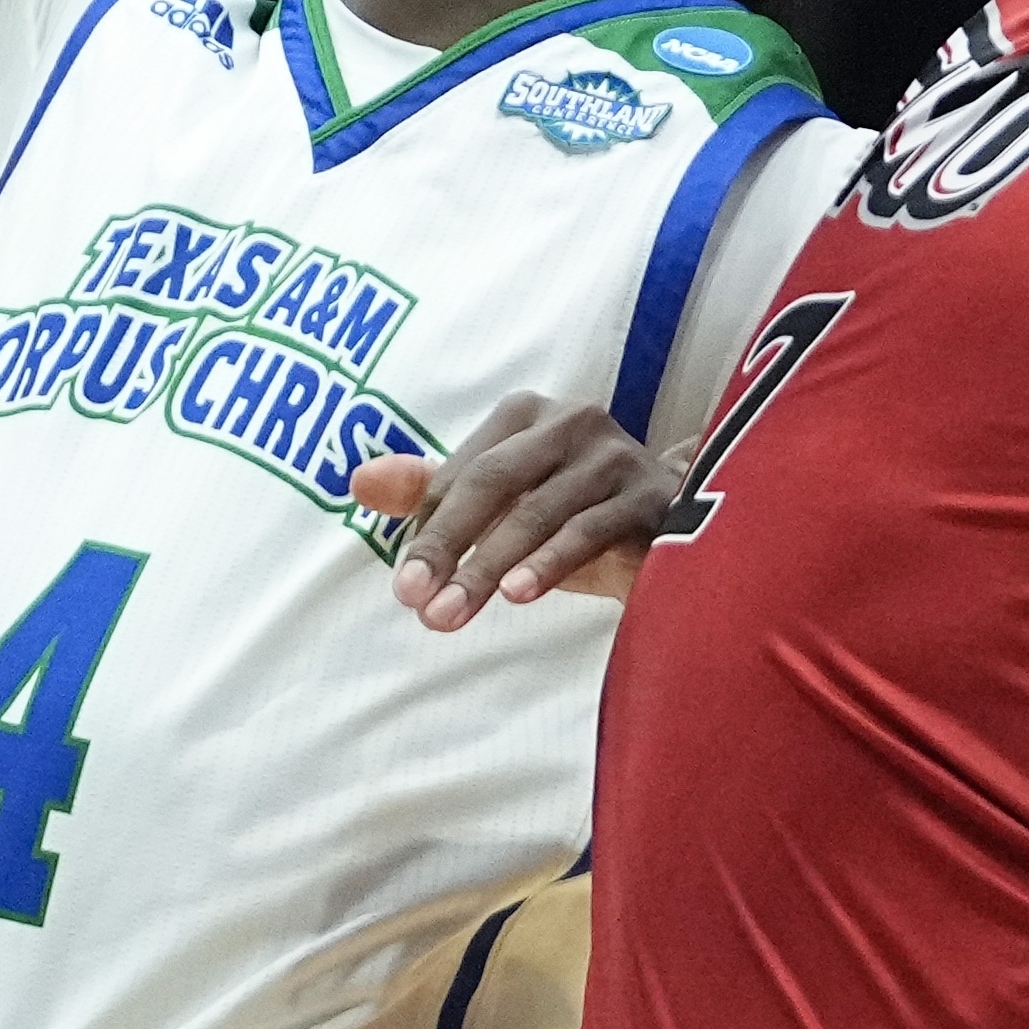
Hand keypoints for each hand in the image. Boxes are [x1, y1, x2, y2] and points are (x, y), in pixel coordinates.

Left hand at [350, 393, 682, 629]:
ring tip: (450, 614)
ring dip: (487, 568)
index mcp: (525, 414)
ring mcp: (615, 453)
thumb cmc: (570, 520)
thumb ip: (432, 491)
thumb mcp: (501, 508)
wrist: (669, 537)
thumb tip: (358, 482)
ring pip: (537, 511)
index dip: (429, 530)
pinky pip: (589, 529)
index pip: (462, 472)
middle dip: (447, 546)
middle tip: (413, 602)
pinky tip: (516, 595)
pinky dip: (548, 564)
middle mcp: (571, 419)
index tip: (404, 587)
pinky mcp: (651, 494)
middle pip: (493, 482)